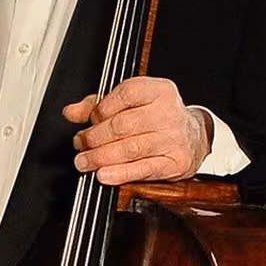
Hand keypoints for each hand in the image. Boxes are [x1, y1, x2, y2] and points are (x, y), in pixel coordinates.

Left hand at [63, 77, 211, 184]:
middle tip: (80, 144)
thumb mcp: (131, 103)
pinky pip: (143, 169)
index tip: (89, 121)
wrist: (194, 137)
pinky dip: (120, 173)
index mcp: (158, 90)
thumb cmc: (157, 117)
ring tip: (85, 162)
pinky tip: (103, 174)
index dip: (101, 109)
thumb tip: (71, 112)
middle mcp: (168, 112)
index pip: (125, 95)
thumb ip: (99, 105)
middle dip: (95, 137)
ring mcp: (174, 138)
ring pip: (130, 149)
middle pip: (123, 125)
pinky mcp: (175, 162)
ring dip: (101, 157)